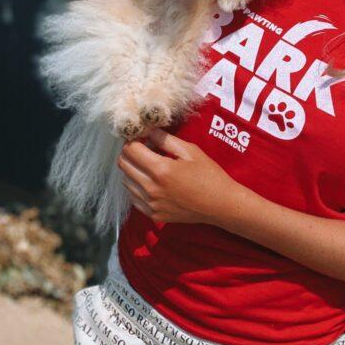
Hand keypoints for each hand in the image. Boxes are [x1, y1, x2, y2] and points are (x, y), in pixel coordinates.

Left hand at [116, 127, 238, 224]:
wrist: (220, 205)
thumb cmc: (208, 174)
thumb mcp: (190, 151)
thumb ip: (165, 139)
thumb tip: (147, 130)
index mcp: (161, 170)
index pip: (131, 150)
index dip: (133, 139)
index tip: (141, 136)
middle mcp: (151, 188)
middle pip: (124, 165)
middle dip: (129, 152)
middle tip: (143, 148)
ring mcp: (151, 204)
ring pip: (126, 181)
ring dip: (132, 169)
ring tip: (148, 164)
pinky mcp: (153, 214)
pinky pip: (133, 198)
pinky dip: (136, 186)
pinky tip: (150, 181)